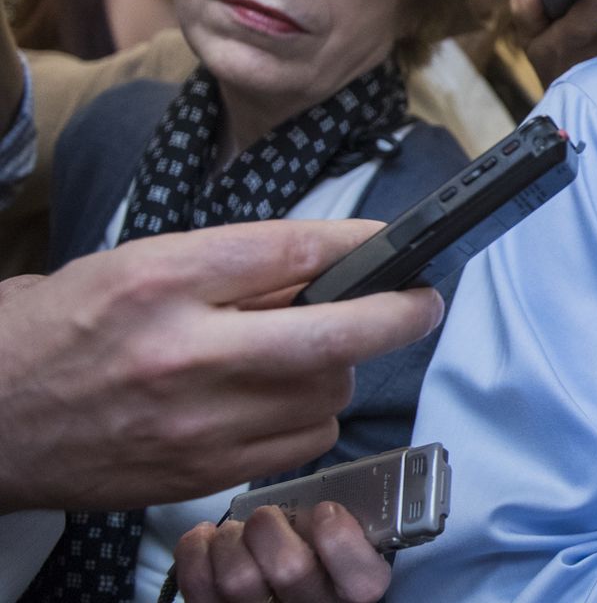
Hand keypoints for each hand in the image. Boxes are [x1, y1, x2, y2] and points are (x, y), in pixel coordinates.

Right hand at [0, 220, 443, 513]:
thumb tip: (325, 263)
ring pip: (328, 392)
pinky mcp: (200, 472)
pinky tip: (282, 400)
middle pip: (334, 331)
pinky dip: (311, 419)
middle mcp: (183, 350)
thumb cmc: (54, 333)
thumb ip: (229, 266)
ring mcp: (195, 420)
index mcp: (162, 280)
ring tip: (311, 353)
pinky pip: (303, 443)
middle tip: (424, 302)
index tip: (396, 242)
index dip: (364, 244)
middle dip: (399, 314)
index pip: (294, 250)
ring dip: (340, 369)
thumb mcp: (133, 266)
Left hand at [175, 501, 387, 602]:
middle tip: (265, 514)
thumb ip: (344, 518)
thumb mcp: (349, 533)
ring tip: (235, 528)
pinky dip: (195, 551)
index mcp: (354, 589)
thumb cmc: (319, 549)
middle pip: (290, 570)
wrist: (280, 585)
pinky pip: (198, 587)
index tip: (326, 510)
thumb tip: (317, 492)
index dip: (340, 540)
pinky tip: (208, 538)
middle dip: (269, 527)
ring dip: (230, 539)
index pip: (361, 583)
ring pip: (237, 580)